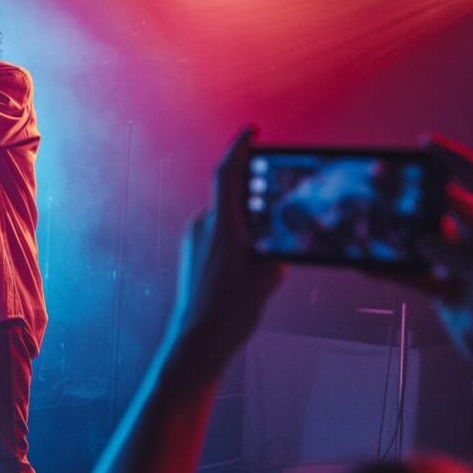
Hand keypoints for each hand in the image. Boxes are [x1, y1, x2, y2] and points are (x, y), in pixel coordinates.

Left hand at [167, 127, 283, 372]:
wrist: (198, 341)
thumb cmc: (230, 312)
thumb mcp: (268, 277)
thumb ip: (273, 250)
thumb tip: (273, 242)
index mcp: (222, 225)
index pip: (228, 172)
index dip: (240, 147)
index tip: (252, 131)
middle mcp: (204, 227)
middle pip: (232, 195)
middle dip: (256, 197)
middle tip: (279, 206)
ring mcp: (195, 240)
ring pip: (227, 218)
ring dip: (247, 223)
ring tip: (266, 250)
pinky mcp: (193, 254)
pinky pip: (219, 234)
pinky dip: (237, 238)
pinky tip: (251, 265)